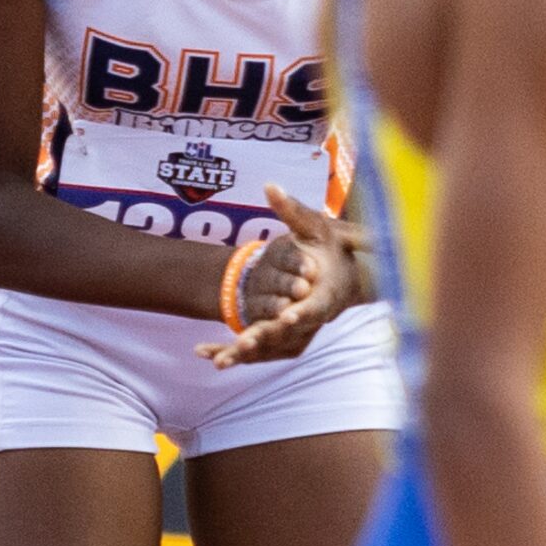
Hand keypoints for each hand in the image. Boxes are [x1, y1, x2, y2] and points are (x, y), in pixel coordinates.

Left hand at [198, 186, 371, 368]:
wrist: (342, 277)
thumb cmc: (328, 248)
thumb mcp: (314, 226)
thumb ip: (292, 210)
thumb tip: (270, 185)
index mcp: (325, 295)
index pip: (314, 308)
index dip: (301, 312)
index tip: (287, 315)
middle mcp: (311, 320)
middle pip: (287, 335)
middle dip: (264, 338)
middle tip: (241, 344)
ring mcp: (298, 335)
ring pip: (269, 350)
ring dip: (243, 355)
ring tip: (216, 360)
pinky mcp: (284, 343)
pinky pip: (257, 354)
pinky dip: (234, 356)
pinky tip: (203, 354)